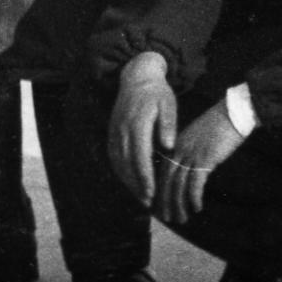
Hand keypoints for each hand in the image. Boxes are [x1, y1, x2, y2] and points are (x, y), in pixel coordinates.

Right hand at [106, 52, 175, 206]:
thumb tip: (168, 146)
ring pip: (118, 162)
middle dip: (137, 185)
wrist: (136, 77)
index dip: (145, 177)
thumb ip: (168, 124)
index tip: (152, 193)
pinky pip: (114, 156)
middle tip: (148, 204)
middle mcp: (122, 129)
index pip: (139, 156)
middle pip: (127, 164)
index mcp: (137, 123)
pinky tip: (131, 182)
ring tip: (141, 198)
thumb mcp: (168, 104)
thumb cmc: (157, 93)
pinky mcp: (112, 133)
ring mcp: (114, 131)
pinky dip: (121, 172)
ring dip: (128, 182)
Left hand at [154, 103, 245, 226]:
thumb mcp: (200, 139)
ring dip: (178, 205)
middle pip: (166, 180)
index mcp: (176, 144)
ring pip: (178, 184)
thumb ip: (192, 153)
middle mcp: (179, 149)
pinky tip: (197, 208)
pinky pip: (195, 183)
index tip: (159, 205)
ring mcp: (191, 153)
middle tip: (167, 218)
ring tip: (181, 219)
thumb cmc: (220, 126)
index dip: (160, 190)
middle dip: (165, 202)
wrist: (233, 112)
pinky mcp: (205, 158)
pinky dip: (194, 197)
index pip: (162, 171)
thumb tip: (192, 171)